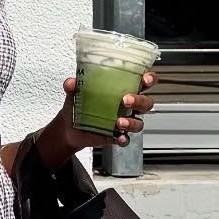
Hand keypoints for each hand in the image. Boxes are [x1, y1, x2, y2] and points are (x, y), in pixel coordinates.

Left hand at [37, 69, 157, 166]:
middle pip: (146, 103)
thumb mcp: (75, 93)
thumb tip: (70, 83)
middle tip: (125, 100)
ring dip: (132, 122)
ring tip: (119, 122)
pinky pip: (126, 139)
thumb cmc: (79, 104)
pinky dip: (124, 139)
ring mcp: (124, 122)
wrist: (69, 127)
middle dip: (139, 101)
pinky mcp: (117, 136)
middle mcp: (128, 106)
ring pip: (139, 123)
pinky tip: (118, 138)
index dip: (149, 79)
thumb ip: (74, 87)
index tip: (146, 79)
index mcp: (123, 90)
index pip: (143, 83)